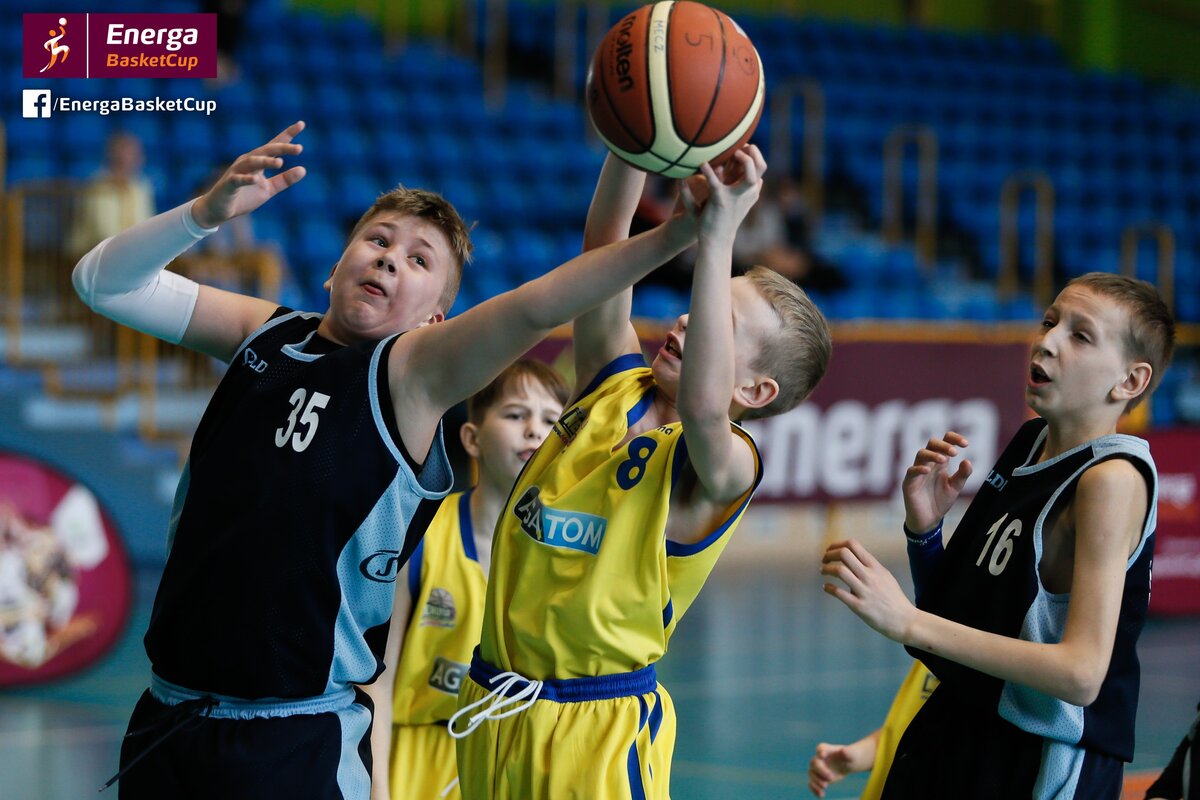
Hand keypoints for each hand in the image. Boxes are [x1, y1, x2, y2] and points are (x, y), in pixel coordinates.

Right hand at [191, 121, 306, 227]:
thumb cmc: (244, 197)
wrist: (220, 209)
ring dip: (266, 161)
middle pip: (265, 150)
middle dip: (281, 148)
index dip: (287, 135)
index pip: (274, 145)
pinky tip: (256, 180)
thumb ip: (285, 180)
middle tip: (299, 148)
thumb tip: (303, 169)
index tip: (301, 124)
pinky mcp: (229, 184)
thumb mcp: (269, 189)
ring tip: (280, 162)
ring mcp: (237, 171)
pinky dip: (247, 179)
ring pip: (252, 162)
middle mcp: (248, 162)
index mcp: (258, 161)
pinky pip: (238, 179)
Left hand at [677, 144, 766, 241]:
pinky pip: (715, 182)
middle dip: (755, 152)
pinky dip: (709, 171)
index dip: (753, 154)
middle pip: (762, 167)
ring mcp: (736, 196)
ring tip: (733, 152)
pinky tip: (702, 164)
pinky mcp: (720, 200)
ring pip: (751, 173)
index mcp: (751, 192)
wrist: (716, 240)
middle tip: (740, 146)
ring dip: (745, 160)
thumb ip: (749, 191)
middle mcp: (748, 193)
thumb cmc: (725, 221)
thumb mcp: (741, 205)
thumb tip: (759, 180)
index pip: (760, 168)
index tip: (742, 146)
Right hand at [807, 743, 855, 797]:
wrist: (847, 763)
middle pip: (814, 763)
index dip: (820, 751)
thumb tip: (844, 751)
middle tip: (831, 778)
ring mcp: (817, 768)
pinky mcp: (818, 777)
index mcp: (826, 749)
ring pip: (811, 773)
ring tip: (825, 786)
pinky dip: (814, 789)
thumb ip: (848, 752)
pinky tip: (821, 795)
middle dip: (821, 771)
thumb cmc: (850, 756)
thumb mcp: (851, 754)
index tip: (822, 756)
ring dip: (816, 781)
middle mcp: (819, 758)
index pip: (821, 748)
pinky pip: (812, 783)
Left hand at [821, 539, 915, 642]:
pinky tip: (826, 587)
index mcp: (875, 567)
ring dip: (827, 569)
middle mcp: (870, 576)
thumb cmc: (893, 598)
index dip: (837, 545)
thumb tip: (852, 557)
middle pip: (844, 554)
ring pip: (840, 571)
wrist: (904, 620)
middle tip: (824, 560)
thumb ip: (869, 566)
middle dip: (829, 554)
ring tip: (823, 571)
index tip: (830, 550)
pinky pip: (839, 593)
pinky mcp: (859, 606)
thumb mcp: (885, 576)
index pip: (853, 545)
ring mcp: (864, 591)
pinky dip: (828, 588)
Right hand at [902, 431, 971, 533]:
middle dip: (943, 445)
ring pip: (921, 454)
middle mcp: (928, 463)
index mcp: (940, 463)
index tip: (966, 444)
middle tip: (955, 452)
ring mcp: (918, 472)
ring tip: (944, 461)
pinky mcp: (909, 483)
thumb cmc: (941, 501)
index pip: (945, 442)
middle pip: (932, 443)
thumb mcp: (955, 487)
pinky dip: (919, 468)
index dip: (954, 438)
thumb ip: (962, 474)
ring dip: (933, 454)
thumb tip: (968, 461)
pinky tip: (927, 471)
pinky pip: (911, 471)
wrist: (929, 520)